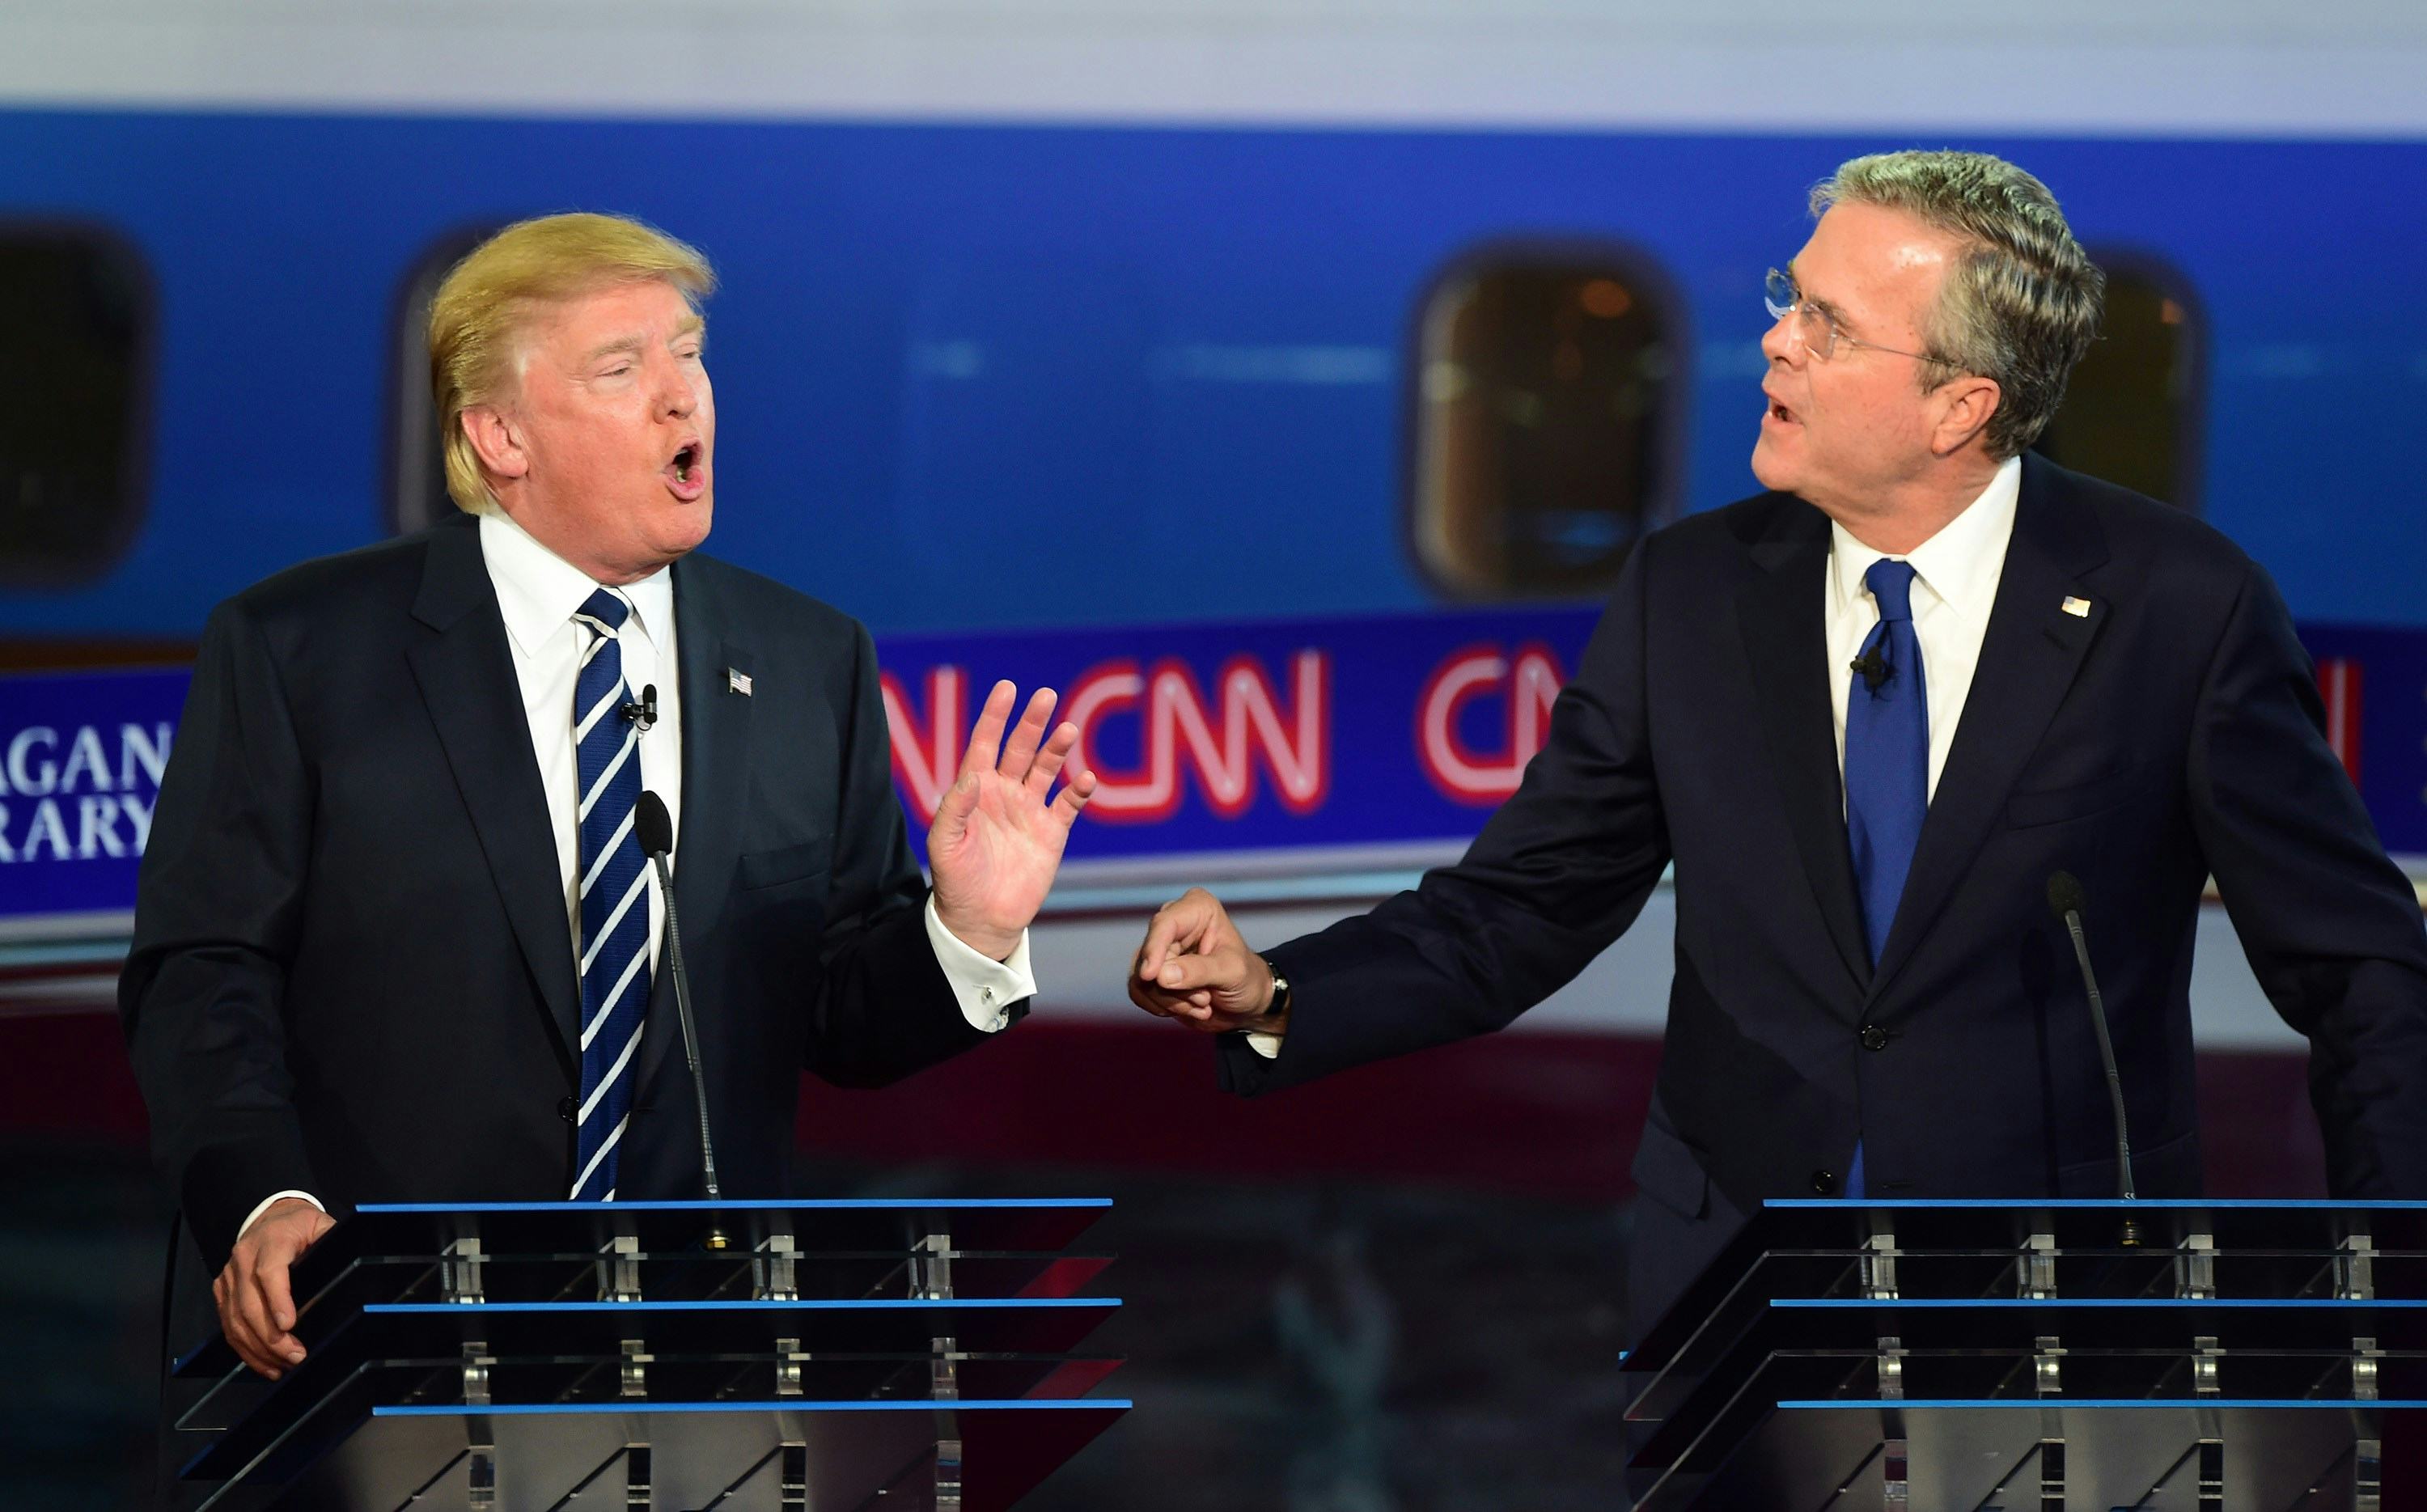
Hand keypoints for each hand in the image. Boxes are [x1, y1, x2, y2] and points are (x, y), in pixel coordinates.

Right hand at [214, 1197, 334, 1379]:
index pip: (269, 1272)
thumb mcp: (322, 1225)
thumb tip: (352, 1268)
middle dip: (271, 1336)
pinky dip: (245, 1348)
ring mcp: (229, 1277)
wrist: (270, 1217)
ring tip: (283, 1365)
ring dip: (258, 1348)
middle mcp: (243, 1258)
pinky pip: (229, 1325)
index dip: (278, 1299)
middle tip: (296, 1356)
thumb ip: (332, 1244)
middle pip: (250, 1303)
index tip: (289, 1325)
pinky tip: (265, 1363)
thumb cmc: (300, 1225)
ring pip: (236, 1319)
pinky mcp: (222, 1292)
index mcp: (271, 1240)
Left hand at [929, 681, 1096, 960]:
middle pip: (1021, 748)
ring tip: (1068, 730)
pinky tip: (1087, 778)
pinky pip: (1069, 804)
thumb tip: (972, 776)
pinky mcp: (1052, 833)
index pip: (985, 743)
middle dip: (1032, 723)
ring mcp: (1029, 811)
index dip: (995, 716)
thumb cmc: (956, 881)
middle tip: (1045, 695)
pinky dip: (1080, 790)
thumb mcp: (945, 844)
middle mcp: (1004, 793)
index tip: (1006, 689)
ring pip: (1047, 770)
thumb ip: (955, 808)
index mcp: (976, 790)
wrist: (982, 919)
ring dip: (1057, 749)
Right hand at [1129, 887, 1281, 1033]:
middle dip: (1175, 988)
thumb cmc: (1247, 978)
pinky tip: (1189, 1009)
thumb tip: (1161, 976)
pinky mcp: (1152, 972)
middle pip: (1150, 956)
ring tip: (1203, 1005)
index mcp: (1196, 908)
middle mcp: (1173, 923)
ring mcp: (1160, 948)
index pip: (1164, 924)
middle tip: (1204, 1000)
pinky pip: (1139, 992)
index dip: (1154, 949)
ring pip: (1142, 978)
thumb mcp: (1232, 972)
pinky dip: (1162, 1007)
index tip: (1150, 976)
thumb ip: (1199, 971)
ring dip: (1171, 1001)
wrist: (1247, 1002)